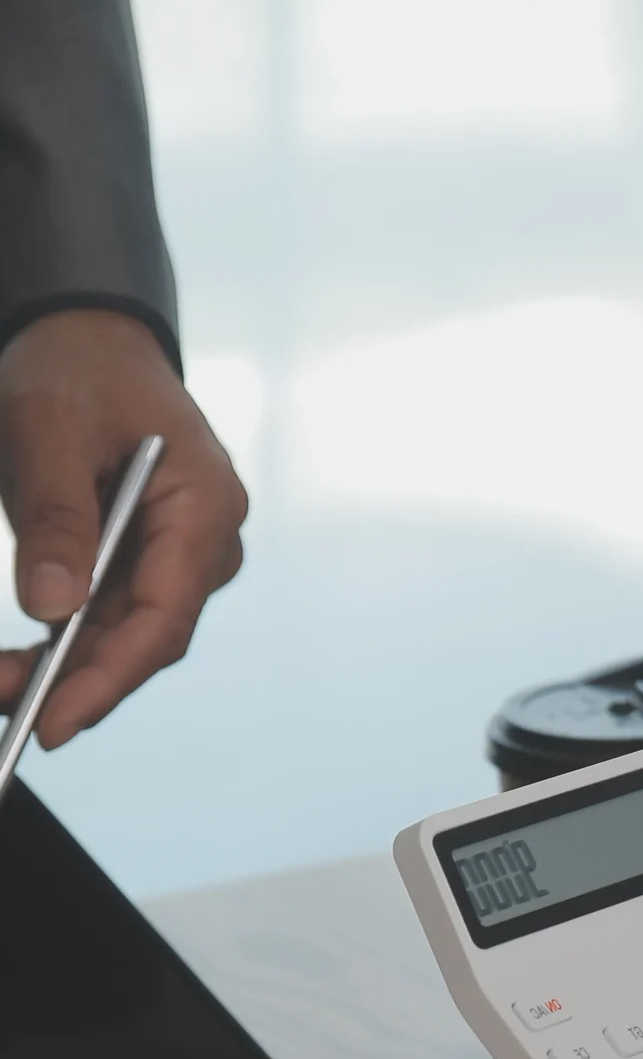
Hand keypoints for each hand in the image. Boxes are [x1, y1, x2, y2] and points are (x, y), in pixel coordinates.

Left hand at [0, 309, 246, 746]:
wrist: (87, 338)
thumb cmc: (78, 368)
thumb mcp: (49, 429)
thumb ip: (55, 518)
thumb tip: (51, 608)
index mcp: (205, 506)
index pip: (164, 614)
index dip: (109, 676)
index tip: (54, 720)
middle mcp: (207, 543)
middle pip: (148, 637)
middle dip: (78, 681)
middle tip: (8, 710)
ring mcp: (181, 556)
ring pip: (127, 636)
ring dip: (65, 668)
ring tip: (0, 687)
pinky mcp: (148, 562)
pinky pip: (112, 617)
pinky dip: (65, 644)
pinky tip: (20, 665)